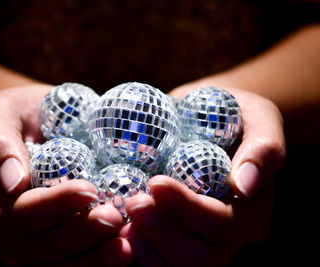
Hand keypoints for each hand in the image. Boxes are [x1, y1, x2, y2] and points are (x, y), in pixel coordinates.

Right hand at [0, 85, 131, 265]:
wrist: (39, 124)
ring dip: (95, 255)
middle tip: (115, 216)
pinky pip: (77, 260)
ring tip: (127, 243)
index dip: (54, 206)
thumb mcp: (2, 112)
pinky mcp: (58, 246)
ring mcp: (31, 243)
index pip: (18, 214)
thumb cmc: (21, 113)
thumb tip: (11, 181)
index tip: (88, 189)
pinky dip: (101, 258)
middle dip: (80, 233)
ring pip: (60, 261)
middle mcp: (5, 231)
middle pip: (41, 245)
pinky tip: (129, 247)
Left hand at [121, 87, 284, 265]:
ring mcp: (199, 245)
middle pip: (198, 256)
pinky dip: (133, 252)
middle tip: (132, 201)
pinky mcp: (172, 243)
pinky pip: (154, 261)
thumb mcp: (258, 120)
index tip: (156, 183)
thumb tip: (245, 185)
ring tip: (119, 218)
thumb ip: (263, 149)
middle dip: (161, 231)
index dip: (188, 209)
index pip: (221, 223)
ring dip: (144, 247)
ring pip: (174, 266)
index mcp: (250, 214)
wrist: (204, 124)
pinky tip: (115, 230)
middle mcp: (227, 238)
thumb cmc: (232, 119)